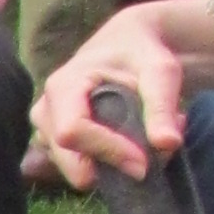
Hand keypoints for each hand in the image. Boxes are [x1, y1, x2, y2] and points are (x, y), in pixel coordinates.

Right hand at [27, 4, 195, 190]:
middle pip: (67, 159)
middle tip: (150, 157)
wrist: (127, 43)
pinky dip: (107, 164)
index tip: (143, 163)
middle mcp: (45, 111)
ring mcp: (45, 130)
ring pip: (73, 169)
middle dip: (110, 167)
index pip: (72, 132)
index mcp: (62, 86)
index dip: (106, 151)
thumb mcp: (159, 71)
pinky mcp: (54, 144)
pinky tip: (129, 143)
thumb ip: (162, 106)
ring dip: (112, 165)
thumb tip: (168, 144)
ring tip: (144, 139)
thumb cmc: (141, 53)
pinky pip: (77, 168)